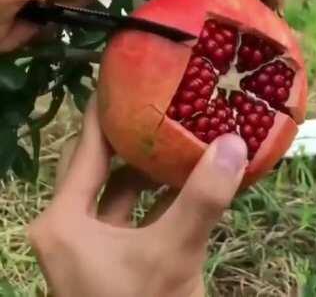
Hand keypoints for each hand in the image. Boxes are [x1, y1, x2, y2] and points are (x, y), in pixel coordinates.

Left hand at [28, 96, 246, 296]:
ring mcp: (91, 244)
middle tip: (159, 97)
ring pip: (121, 189)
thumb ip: (202, 198)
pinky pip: (135, 213)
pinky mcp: (114, 259)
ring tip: (181, 132)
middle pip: (101, 163)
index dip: (102, 108)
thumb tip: (234, 144)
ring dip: (151, 166)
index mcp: (64, 220)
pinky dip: (159, 195)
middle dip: (131, 133)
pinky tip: (189, 176)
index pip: (84, 147)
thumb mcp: (172, 253)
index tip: (122, 74)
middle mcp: (70, 226)